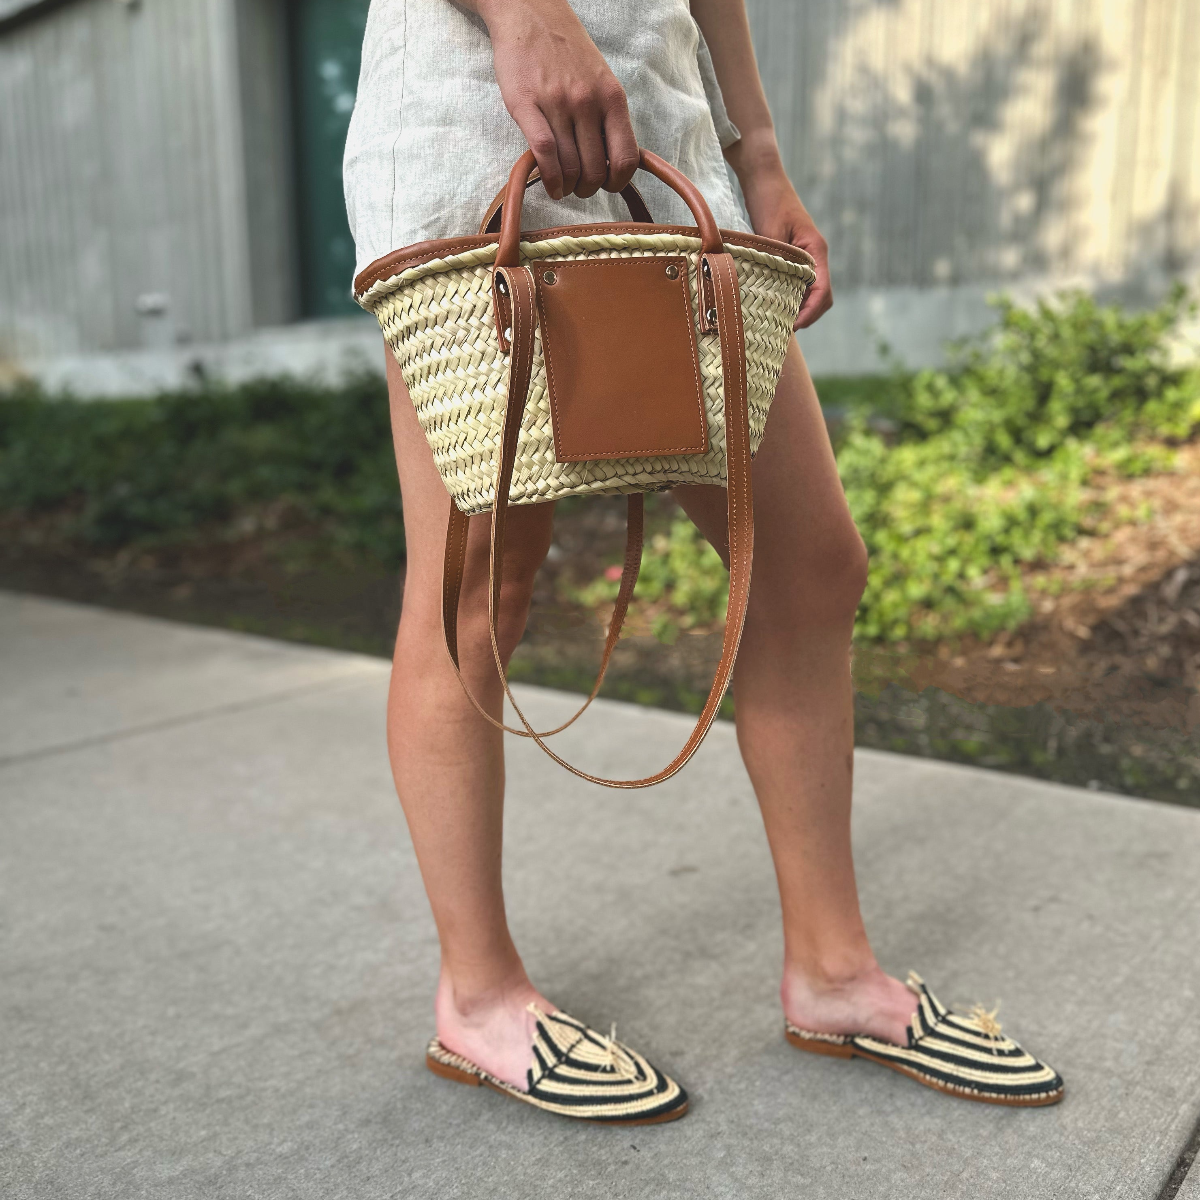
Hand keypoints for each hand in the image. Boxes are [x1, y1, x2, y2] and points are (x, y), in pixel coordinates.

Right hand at [473, 0, 638, 200]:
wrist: (530, 14)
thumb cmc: (567, 52)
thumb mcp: (601, 80)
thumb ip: (608, 117)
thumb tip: (615, 159)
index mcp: (611, 98)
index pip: (625, 157)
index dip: (618, 182)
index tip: (608, 185)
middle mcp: (587, 102)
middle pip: (594, 169)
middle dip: (587, 188)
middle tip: (579, 188)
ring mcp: (557, 103)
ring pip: (569, 167)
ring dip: (567, 187)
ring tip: (562, 187)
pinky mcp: (526, 105)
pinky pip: (544, 154)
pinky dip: (548, 178)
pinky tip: (549, 185)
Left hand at [732, 143, 831, 328]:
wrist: (764, 180)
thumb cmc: (768, 202)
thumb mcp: (771, 236)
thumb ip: (777, 264)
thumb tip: (775, 296)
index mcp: (817, 250)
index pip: (823, 291)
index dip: (811, 313)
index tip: (793, 326)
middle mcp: (817, 255)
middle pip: (822, 297)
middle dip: (806, 316)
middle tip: (783, 329)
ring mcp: (808, 256)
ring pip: (811, 292)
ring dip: (798, 308)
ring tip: (778, 321)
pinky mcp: (796, 256)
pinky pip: (800, 283)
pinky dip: (791, 297)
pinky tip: (774, 303)